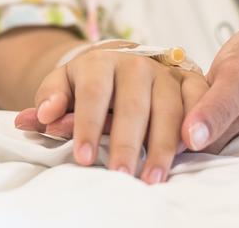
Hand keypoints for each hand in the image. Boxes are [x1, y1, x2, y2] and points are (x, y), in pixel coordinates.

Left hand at [15, 46, 208, 183]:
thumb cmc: (86, 81)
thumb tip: (41, 115)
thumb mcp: (63, 83)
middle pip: (133, 105)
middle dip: (127, 143)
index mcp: (100, 61)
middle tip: (121, 176)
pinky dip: (196, 127)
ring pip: (168, 109)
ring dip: (162, 146)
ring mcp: (165, 72)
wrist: (119, 60)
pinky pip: (197, 104)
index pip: (92, 94)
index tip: (84, 158)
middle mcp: (135, 63)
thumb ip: (50, 98)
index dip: (87, 126)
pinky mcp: (188, 82)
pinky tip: (187, 154)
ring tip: (152, 177)